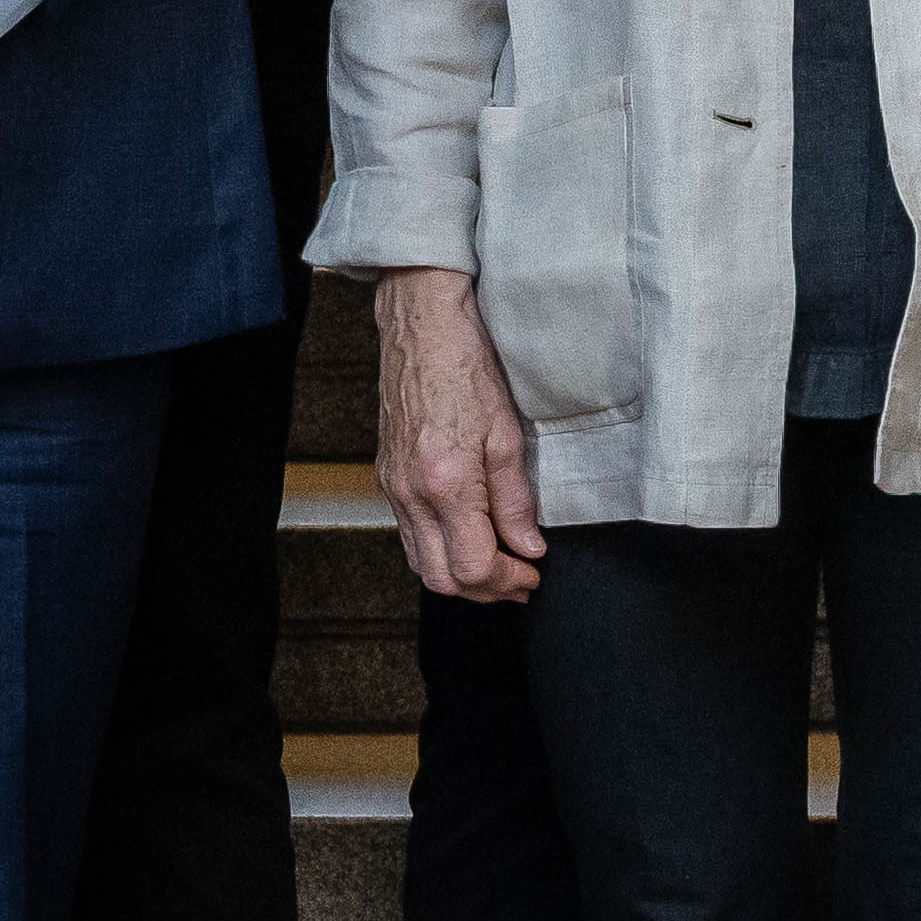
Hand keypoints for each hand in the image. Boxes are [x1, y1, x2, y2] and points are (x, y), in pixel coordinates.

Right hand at [372, 270, 543, 601]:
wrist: (421, 329)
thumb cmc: (465, 369)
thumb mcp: (506, 435)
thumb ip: (516, 500)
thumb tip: (528, 547)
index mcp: (445, 484)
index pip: (474, 567)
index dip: (508, 582)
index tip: (533, 574)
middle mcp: (411, 495)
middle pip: (442, 581)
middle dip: (485, 591)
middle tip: (520, 579)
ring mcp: (394, 490)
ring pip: (421, 565)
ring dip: (462, 576)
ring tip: (499, 563)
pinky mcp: (388, 480)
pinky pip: (411, 537)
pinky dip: (441, 552)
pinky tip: (469, 537)